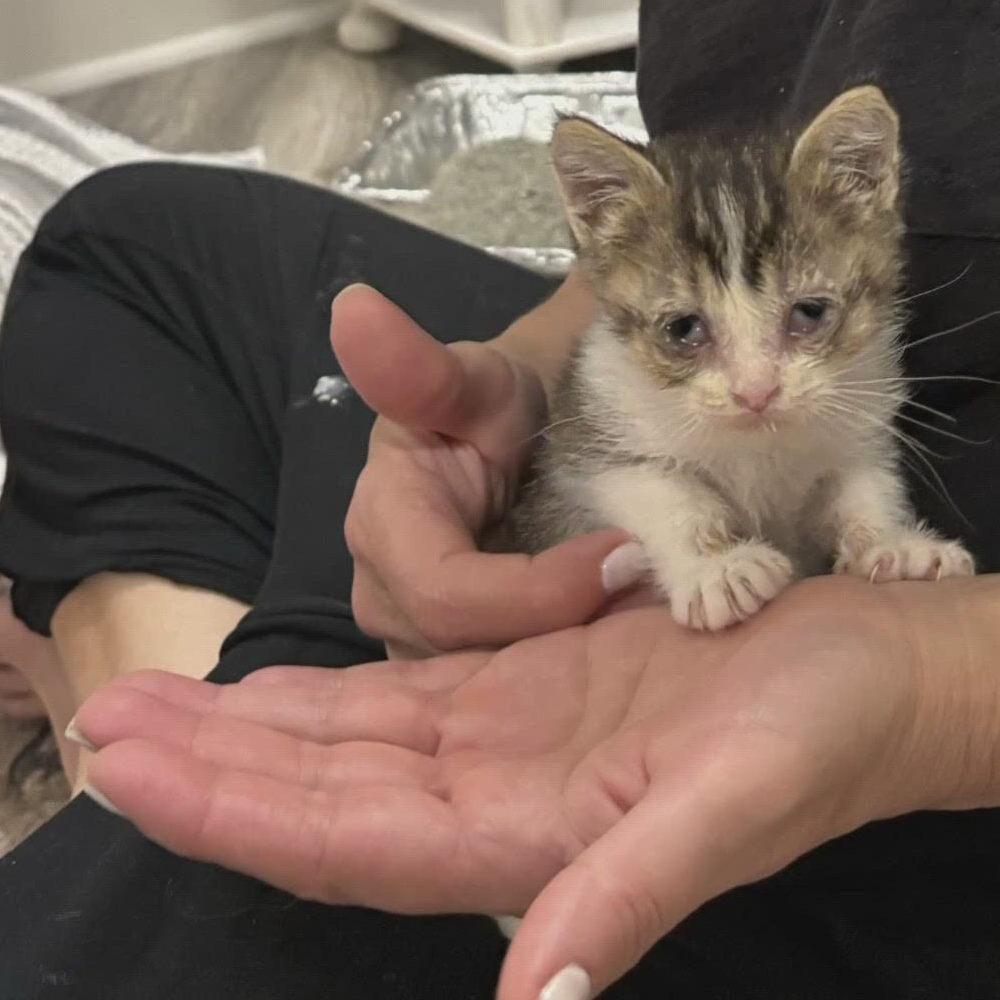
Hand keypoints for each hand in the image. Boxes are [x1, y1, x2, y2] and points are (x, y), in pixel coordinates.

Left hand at [73, 576, 975, 999]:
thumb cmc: (829, 736)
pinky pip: (409, 700)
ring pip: (352, 751)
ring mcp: (517, 750)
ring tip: (148, 703)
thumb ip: (630, 895)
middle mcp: (505, 809)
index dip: (236, 815)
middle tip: (100, 725)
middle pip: (325, 802)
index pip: (349, 842)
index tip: (132, 771)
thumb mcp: (735, 807)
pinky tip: (267, 686)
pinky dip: (329, 695)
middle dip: (210, 771)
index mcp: (533, 845)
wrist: (893, 677)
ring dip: (249, 731)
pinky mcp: (539, 695)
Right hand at [332, 284, 635, 656]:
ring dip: (562, 660)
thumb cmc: (499, 405)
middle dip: (560, 628)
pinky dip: (557, 676)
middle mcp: (385, 594)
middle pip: (468, 651)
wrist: (520, 437)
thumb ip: (420, 365)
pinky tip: (611, 652)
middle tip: (646, 586)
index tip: (627, 553)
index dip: (539, 591)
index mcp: (382, 523)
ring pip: (487, 685)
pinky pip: (502, 692)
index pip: (449, 595)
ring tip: (633, 619)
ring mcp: (416, 640)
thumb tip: (354, 307)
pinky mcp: (457, 667)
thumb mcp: (475, 379)